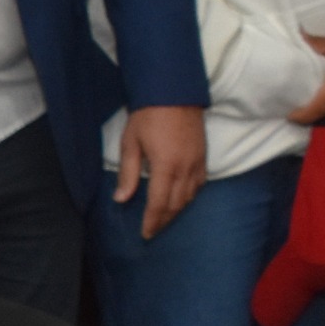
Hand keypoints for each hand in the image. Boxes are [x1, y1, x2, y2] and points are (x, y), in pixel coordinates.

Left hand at [111, 106, 206, 240]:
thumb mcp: (130, 143)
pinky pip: (199, 184)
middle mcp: (184, 168)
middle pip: (175, 204)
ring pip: (189, 197)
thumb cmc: (147, 115)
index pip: (158, 203)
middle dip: (164, 220)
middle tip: (153, 230)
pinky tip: (181, 199)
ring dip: (176, 210)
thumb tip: (121, 199)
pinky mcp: (203, 156)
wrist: (174, 92)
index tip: (146, 234)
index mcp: (165, 167)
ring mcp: (197, 162)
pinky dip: (189, 196)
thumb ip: (127, 173)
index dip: (152, 222)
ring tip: (164, 218)